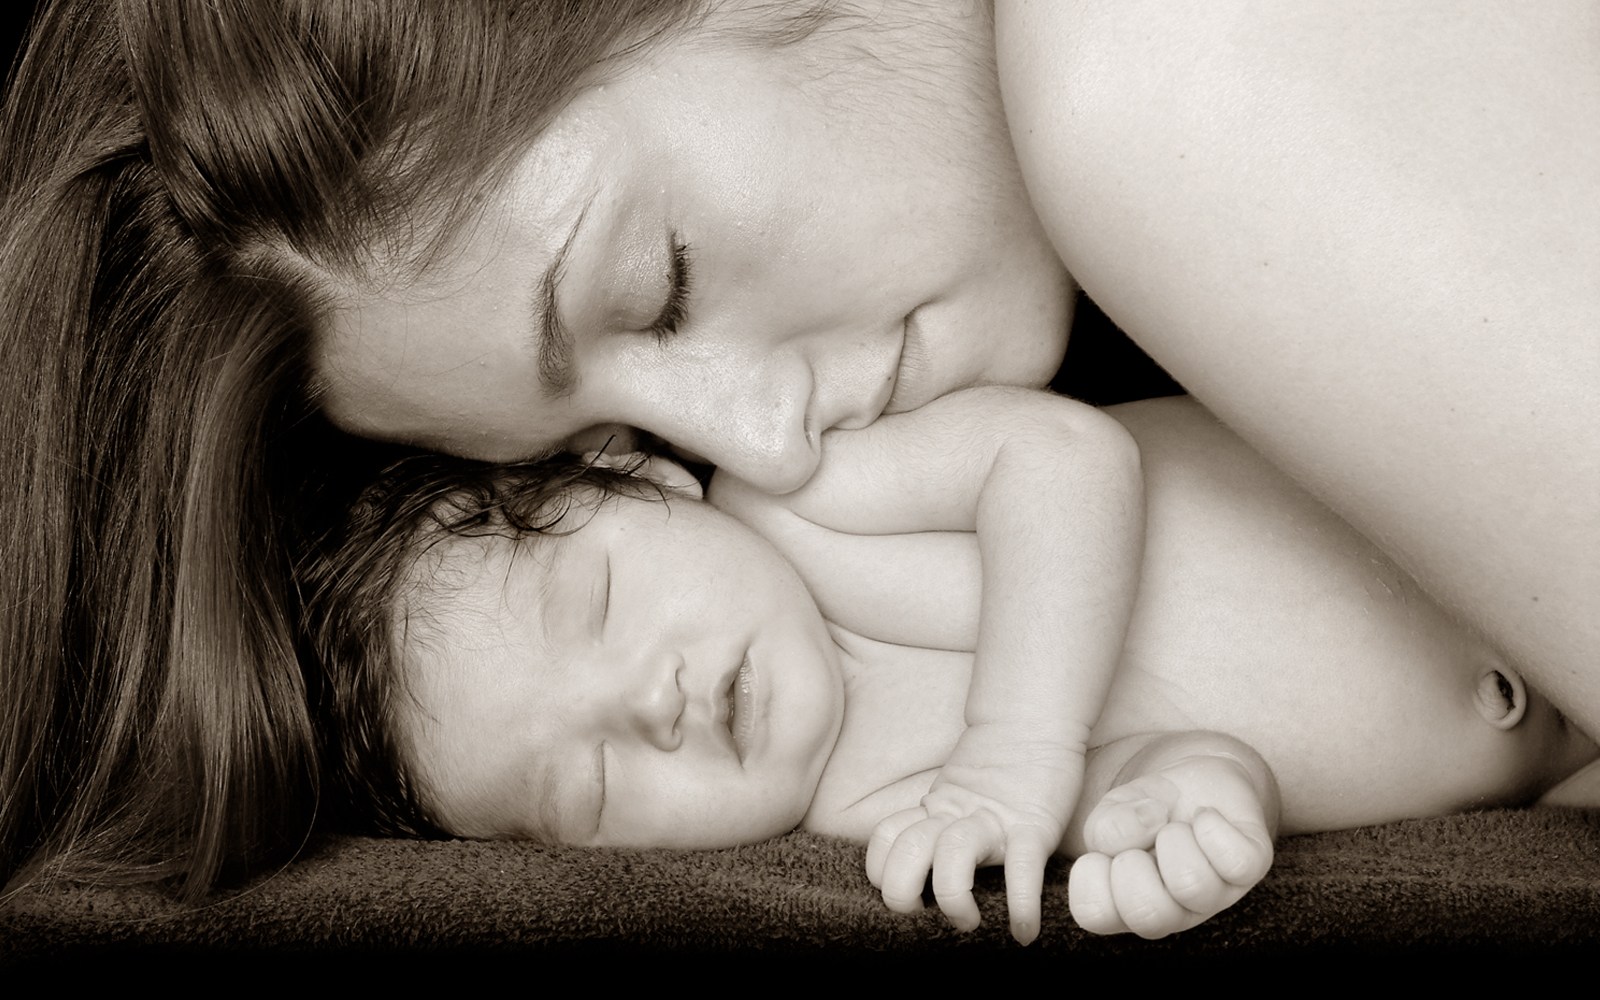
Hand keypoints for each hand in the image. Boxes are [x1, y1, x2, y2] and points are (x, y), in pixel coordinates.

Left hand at [865, 723, 1081, 944]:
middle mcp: (956, 814)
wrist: (1035, 721)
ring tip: (968, 921)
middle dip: (904, 892)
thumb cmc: (1002, 766)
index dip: (884, 873)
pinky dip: (1022, 906)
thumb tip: (926, 863)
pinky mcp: (1034, 825)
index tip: (907, 896)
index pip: (885, 839)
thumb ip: (940, 819)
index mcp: (934, 808)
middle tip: (923, 913)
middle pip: (906, 851)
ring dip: (953, 900)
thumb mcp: (957, 791)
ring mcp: (994, 819)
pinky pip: (1022, 869)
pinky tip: (1023, 932)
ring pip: (950, 856)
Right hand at [1067, 753, 1273, 938]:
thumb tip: (1143, 828)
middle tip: (1140, 842)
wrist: (1200, 777)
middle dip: (1133, 864)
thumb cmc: (1149, 805)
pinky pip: (1237, 861)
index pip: (1095, 915)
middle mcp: (1173, 909)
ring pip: (1193, 886)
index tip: (1100, 851)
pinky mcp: (1252, 864)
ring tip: (1173, 825)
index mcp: (1127, 902)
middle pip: (1148, 917)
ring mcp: (1216, 893)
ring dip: (1174, 838)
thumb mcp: (1113, 808)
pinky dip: (1213, 826)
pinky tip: (1204, 817)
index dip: (1090, 877)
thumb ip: (1106, 827)